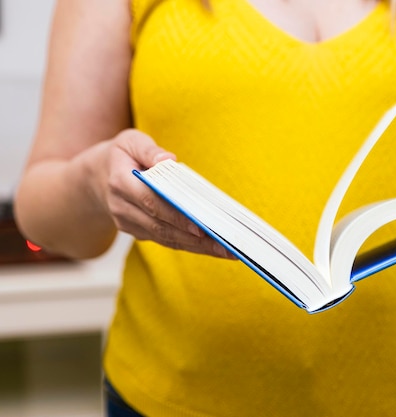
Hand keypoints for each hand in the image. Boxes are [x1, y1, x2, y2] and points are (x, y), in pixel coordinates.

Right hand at [90, 129, 236, 258]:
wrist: (96, 178)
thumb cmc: (122, 155)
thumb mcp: (131, 141)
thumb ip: (150, 150)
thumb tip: (168, 161)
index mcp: (120, 182)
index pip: (151, 202)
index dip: (176, 215)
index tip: (200, 226)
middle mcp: (122, 208)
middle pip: (162, 226)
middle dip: (196, 238)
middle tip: (226, 245)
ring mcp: (129, 224)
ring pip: (166, 238)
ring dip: (198, 247)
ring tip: (227, 251)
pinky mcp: (138, 232)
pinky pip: (167, 240)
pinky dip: (191, 245)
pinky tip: (214, 248)